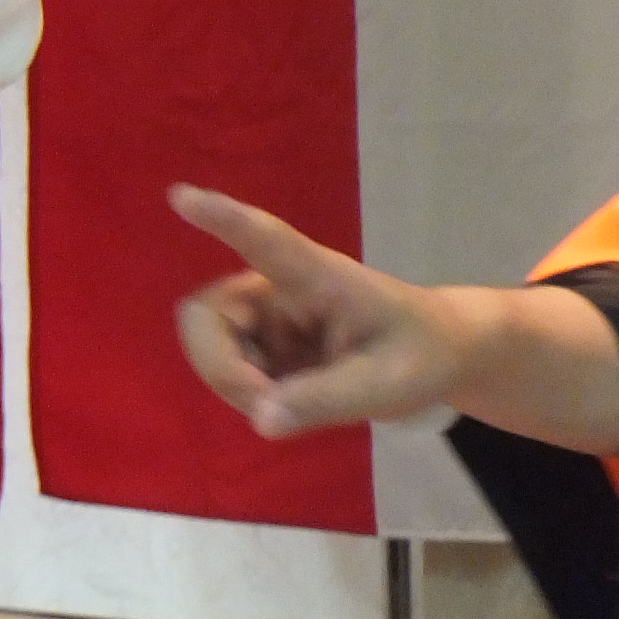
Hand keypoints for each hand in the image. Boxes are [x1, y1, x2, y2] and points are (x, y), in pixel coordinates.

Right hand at [169, 184, 461, 438]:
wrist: (436, 357)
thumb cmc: (422, 353)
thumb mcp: (391, 382)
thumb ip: (328, 399)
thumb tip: (260, 421)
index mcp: (317, 277)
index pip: (267, 242)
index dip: (224, 220)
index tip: (182, 196)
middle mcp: (277, 290)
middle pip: (208, 314)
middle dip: (220, 364)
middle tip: (261, 400)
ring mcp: (264, 320)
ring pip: (210, 346)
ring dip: (235, 385)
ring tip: (288, 408)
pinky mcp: (261, 346)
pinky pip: (226, 370)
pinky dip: (245, 395)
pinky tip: (285, 403)